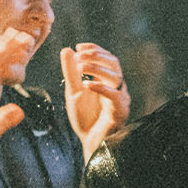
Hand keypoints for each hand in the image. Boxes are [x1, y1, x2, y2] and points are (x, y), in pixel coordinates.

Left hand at [61, 42, 130, 160]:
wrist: (89, 141)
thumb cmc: (85, 118)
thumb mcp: (73, 92)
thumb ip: (71, 72)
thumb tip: (67, 50)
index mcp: (108, 81)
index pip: (107, 58)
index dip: (95, 49)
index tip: (79, 46)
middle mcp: (117, 87)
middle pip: (113, 63)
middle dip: (96, 56)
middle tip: (80, 56)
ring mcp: (120, 99)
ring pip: (116, 76)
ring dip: (97, 68)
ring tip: (81, 67)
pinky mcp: (120, 112)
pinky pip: (115, 96)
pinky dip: (101, 88)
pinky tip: (87, 84)